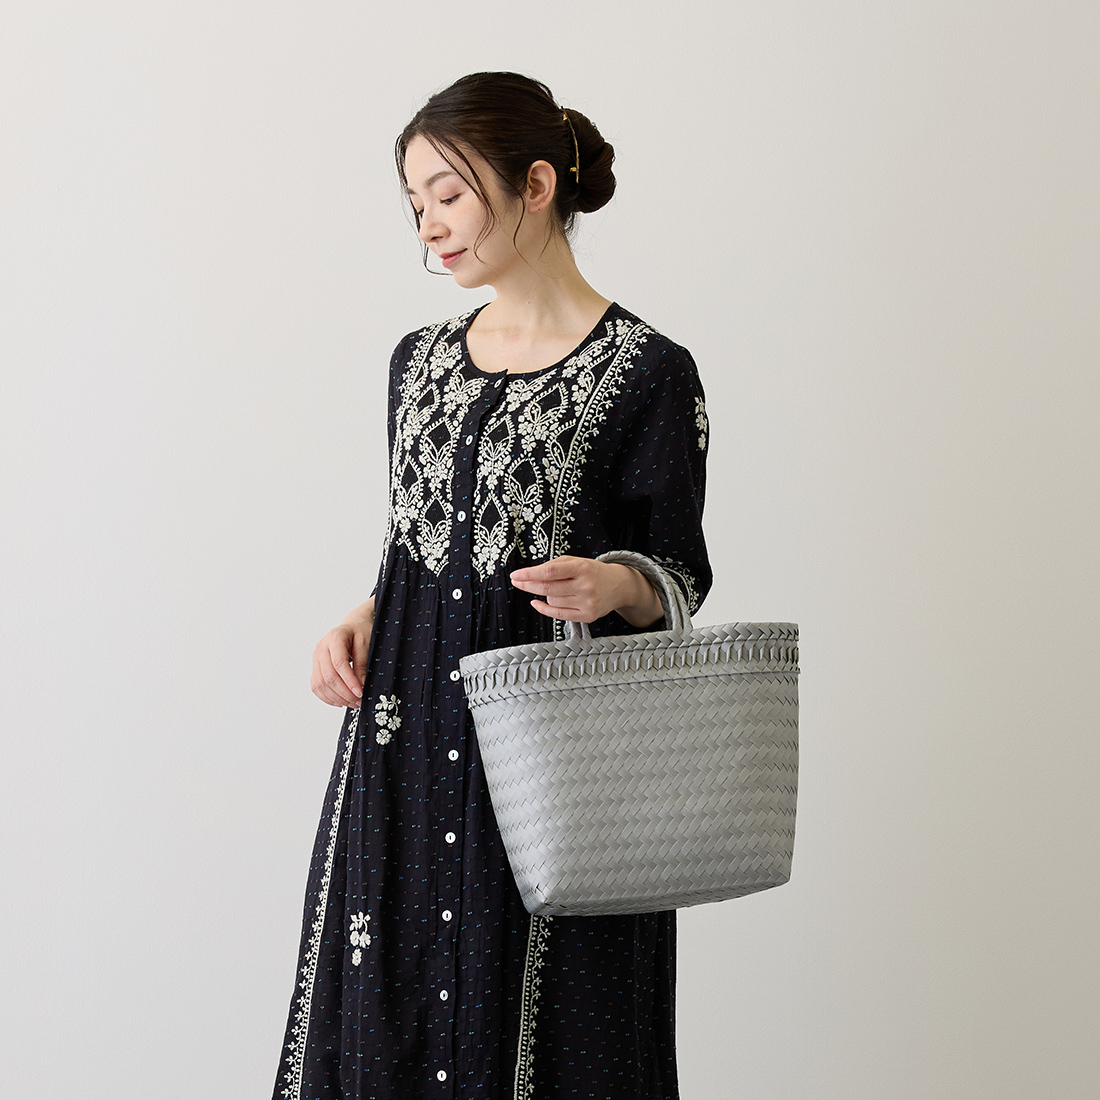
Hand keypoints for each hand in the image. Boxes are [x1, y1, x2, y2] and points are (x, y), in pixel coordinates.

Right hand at [311, 597, 374, 707]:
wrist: (355, 625)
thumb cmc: (362, 631)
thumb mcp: (367, 643)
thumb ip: (362, 664)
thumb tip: (361, 686)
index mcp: (335, 637)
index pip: (339, 663)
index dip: (349, 681)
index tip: (360, 692)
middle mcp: (321, 647)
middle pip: (328, 676)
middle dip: (344, 693)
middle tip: (359, 701)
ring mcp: (316, 657)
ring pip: (320, 684)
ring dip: (336, 698)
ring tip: (352, 703)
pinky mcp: (316, 666)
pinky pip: (316, 686)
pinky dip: (327, 697)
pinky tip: (340, 702)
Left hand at [509, 556, 662, 627]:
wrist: (620, 586)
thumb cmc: (594, 572)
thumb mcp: (577, 561)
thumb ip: (556, 565)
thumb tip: (531, 574)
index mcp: (582, 567)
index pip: (550, 571)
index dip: (530, 573)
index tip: (516, 574)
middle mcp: (586, 586)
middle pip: (548, 588)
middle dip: (528, 584)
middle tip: (517, 581)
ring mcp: (587, 603)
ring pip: (552, 600)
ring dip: (545, 594)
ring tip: (555, 588)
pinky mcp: (587, 616)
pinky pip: (558, 615)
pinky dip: (544, 609)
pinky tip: (537, 603)